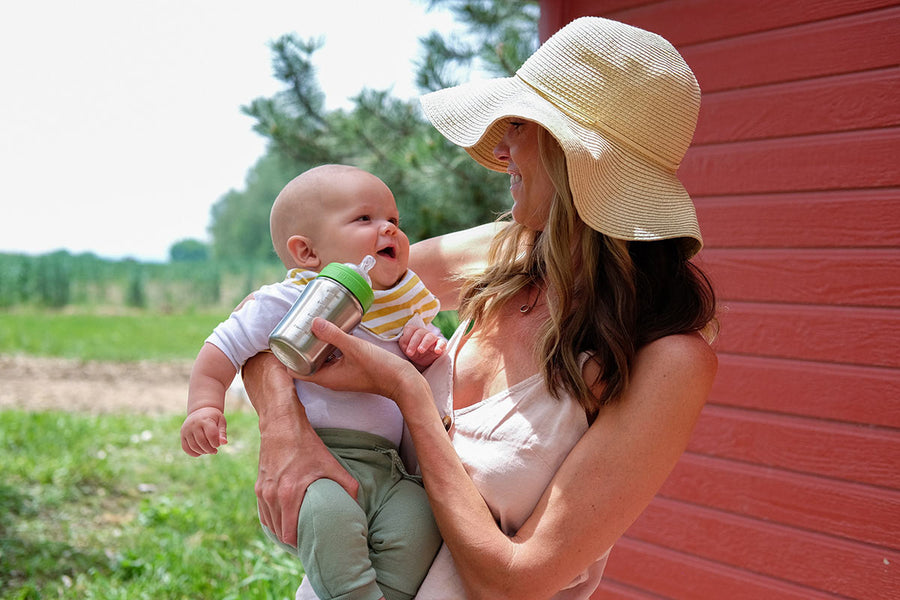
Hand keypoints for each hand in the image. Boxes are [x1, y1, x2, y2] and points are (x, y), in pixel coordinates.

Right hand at [180, 407, 226, 455]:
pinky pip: (185, 448)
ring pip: (193, 446)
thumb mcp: (221, 421)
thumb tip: (224, 443)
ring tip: (208, 451)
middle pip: (202, 442)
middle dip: (210, 449)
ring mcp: (186, 430)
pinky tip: (200, 452)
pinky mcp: (182, 434)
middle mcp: (194, 424)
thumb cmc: (213, 417)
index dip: (216, 443)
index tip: (218, 444)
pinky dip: (193, 453)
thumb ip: (222, 432)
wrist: (200, 410)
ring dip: (202, 452)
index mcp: (205, 420)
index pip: (211, 435)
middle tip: (214, 451)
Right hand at [243, 351, 358, 546]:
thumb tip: (358, 502)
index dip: (299, 543)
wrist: (281, 426)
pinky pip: (263, 512)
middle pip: (279, 532)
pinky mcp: (258, 486)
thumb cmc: (306, 445)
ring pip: (270, 524)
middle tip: (306, 543)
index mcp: (289, 494)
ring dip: (281, 531)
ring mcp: (262, 492)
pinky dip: (272, 520)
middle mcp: (272, 496)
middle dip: (291, 540)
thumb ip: (346, 484)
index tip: (310, 546)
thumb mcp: (329, 463)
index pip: (289, 533)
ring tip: (296, 536)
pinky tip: (283, 523)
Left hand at [293, 318, 421, 399]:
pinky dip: (329, 347)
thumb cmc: (379, 369)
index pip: (296, 371)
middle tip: (297, 327)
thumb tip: (314, 322)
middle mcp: (331, 379)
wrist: (402, 382)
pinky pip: (333, 358)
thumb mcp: (354, 348)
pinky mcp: (351, 370)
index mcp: (326, 378)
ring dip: (315, 346)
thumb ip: (334, 335)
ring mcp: (341, 375)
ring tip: (312, 326)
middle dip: (300, 347)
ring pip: (320, 360)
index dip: (287, 356)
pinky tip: (333, 332)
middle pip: (306, 363)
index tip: (285, 338)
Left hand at [399, 323, 445, 369]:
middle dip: (413, 343)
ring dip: (424, 343)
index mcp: (414, 331)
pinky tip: (437, 351)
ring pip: (429, 337)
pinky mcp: (441, 344)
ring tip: (420, 351)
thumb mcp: (406, 348)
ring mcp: (433, 338)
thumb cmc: (413, 352)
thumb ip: (403, 343)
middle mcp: (423, 332)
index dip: (406, 338)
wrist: (424, 361)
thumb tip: (402, 339)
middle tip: (409, 353)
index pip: (410, 329)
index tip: (405, 349)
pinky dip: (440, 346)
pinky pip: (442, 343)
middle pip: (419, 333)